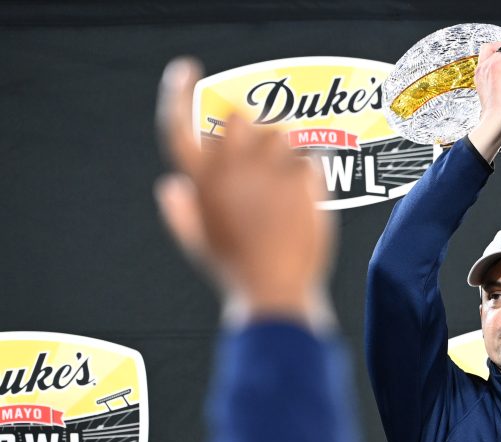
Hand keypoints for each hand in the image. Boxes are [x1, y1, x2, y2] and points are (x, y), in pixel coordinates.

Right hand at [155, 57, 333, 325]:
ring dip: (286, 150)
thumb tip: (168, 186)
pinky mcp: (301, 180)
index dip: (177, 93)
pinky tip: (308, 200)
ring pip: (281, 133)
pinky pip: (311, 158)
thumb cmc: (236, 273)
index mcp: (198, 183)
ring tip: (288, 185)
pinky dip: (312, 175)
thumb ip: (181, 212)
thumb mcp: (198, 245)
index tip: (186, 70)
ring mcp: (266, 172)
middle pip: (239, 117)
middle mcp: (229, 169)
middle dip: (251, 130)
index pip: (178, 125)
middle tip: (264, 158)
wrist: (276, 293)